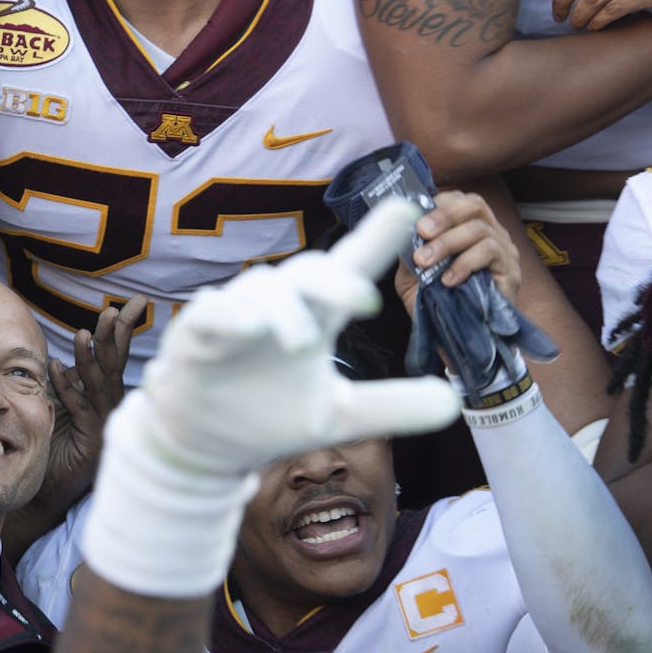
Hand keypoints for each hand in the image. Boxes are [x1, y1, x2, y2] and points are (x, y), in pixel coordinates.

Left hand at [43, 295, 145, 500]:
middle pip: (116, 366)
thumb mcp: (62, 407)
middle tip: (118, 310)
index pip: (116, 358)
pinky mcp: (91, 440)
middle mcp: (110, 408)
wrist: (47, 489)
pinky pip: (78, 408)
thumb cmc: (54, 447)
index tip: (129, 304)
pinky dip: (67, 386)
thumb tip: (68, 355)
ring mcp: (104, 425)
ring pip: (100, 384)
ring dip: (91, 358)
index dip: (122, 331)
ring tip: (83, 334)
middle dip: (117, 336)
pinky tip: (56, 368)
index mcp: (106, 397)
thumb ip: (70, 384)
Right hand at [142, 198, 459, 476]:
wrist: (207, 446)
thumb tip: (455, 401)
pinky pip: (213, 312)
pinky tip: (248, 327)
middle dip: (337, 280)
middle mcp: (280, 306)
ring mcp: (236, 316)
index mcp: (316, 317)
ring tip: (303, 342)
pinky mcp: (197, 333)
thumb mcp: (340, 418)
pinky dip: (230, 316)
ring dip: (286, 311)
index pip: (350, 268)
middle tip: (365, 302)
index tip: (411, 207)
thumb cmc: (270, 416)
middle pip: (310, 272)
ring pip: (264, 289)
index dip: (378, 238)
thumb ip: (392, 407)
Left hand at [396, 189, 519, 316]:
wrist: (453, 336)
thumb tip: (397, 230)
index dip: (439, 203)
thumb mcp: (412, 273)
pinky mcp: (510, 269)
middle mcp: (489, 231)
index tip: (416, 218)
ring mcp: (503, 249)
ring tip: (425, 261)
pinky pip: (490, 252)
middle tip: (421, 231)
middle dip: (444, 215)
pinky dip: (465, 263)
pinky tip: (448, 279)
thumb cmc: (436, 300)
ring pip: (479, 229)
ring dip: (447, 243)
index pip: (460, 200)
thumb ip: (407, 250)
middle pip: (474, 205)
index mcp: (466, 227)